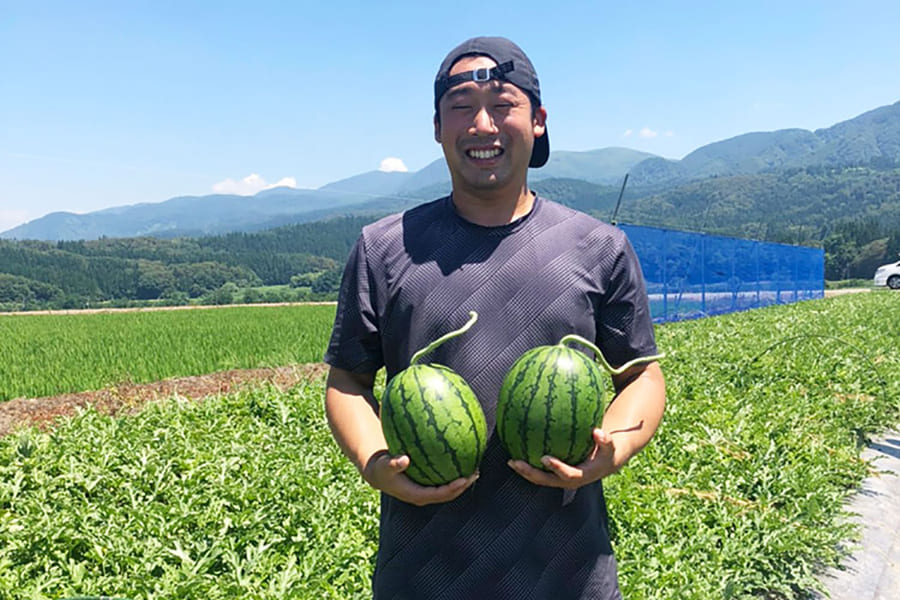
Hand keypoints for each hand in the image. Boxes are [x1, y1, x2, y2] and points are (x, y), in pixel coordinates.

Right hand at [363, 450, 478, 505]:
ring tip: (475, 469)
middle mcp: (423, 496)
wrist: (378, 473)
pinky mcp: (427, 485)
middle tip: (475, 473)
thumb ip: (393, 463)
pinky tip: (462, 459)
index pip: (439, 495)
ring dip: (462, 482)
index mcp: (416, 495)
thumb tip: (404, 459)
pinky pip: (443, 481)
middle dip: (463, 486)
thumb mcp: (384, 465)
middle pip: (448, 494)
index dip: (453, 489)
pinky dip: (453, 473)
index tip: (464, 479)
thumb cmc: (381, 468)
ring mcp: (426, 491)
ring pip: (448, 490)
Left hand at [507, 428, 617, 488]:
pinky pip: (539, 472)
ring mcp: (560, 480)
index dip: (556, 468)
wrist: (604, 464)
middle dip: (531, 473)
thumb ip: (605, 441)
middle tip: (517, 462)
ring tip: (510, 461)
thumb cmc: (605, 453)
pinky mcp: (555, 476)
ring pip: (540, 479)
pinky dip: (528, 466)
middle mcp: (568, 481)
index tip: (545, 458)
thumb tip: (598, 431)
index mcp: (581, 475)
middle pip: (546, 480)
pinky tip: (516, 453)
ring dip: (525, 472)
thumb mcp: (610, 447)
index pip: (567, 475)